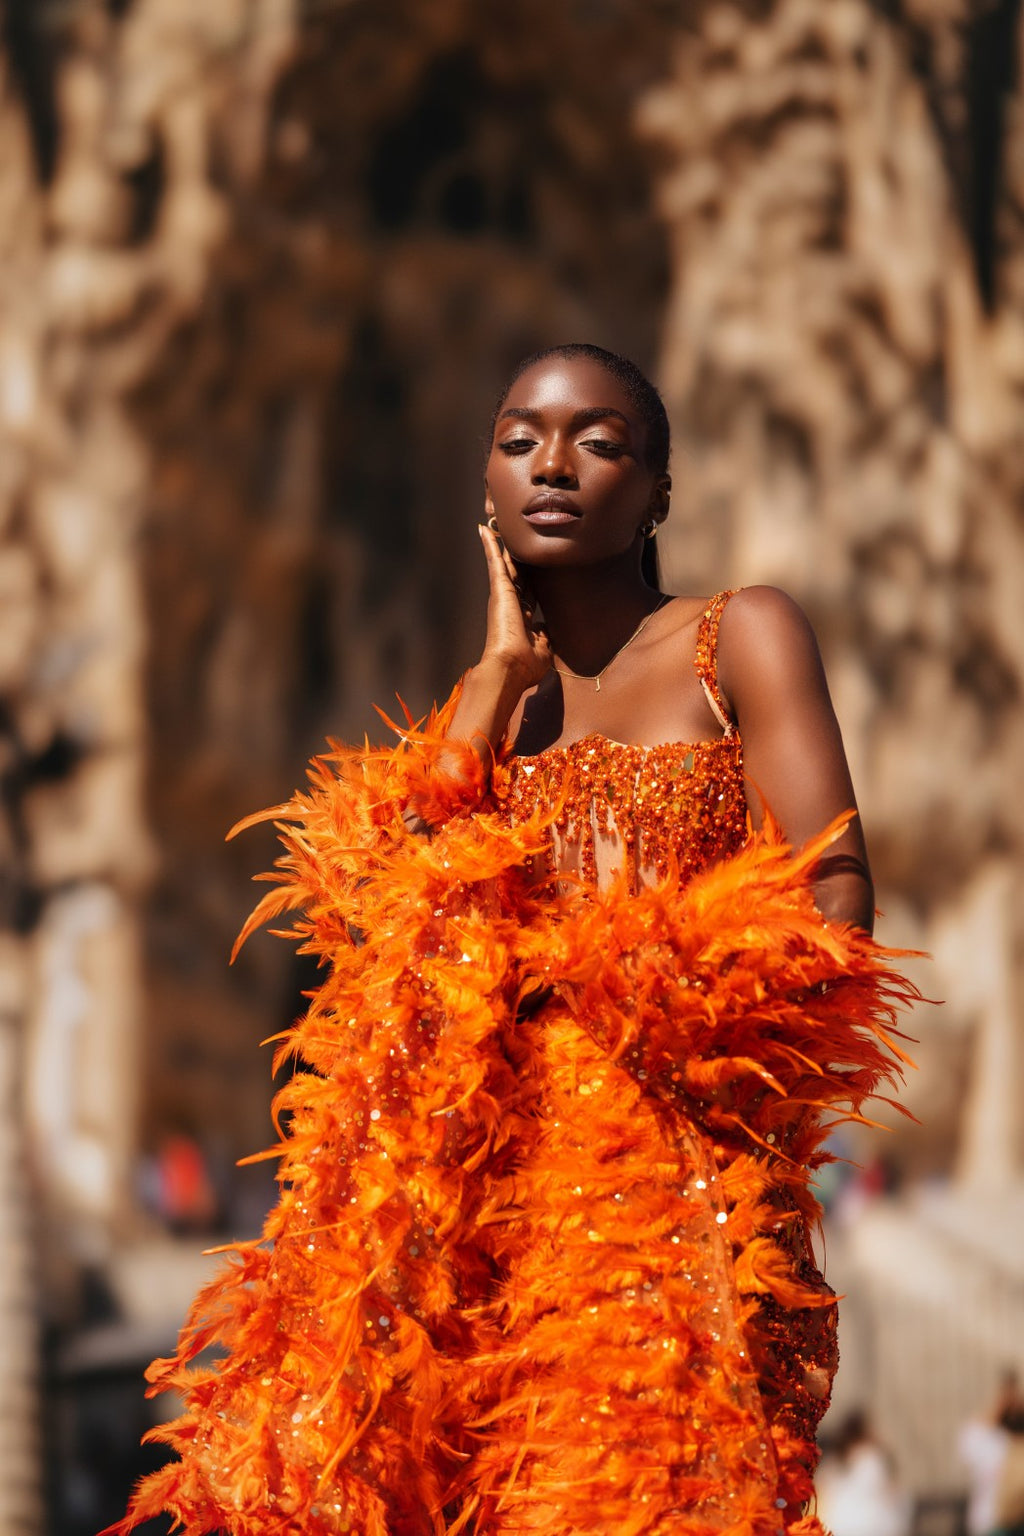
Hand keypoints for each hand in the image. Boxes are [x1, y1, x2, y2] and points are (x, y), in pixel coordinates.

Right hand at [478, 523, 551, 688]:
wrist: (511, 668)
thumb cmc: (526, 664)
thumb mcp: (543, 648)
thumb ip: (544, 636)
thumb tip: (545, 628)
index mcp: (522, 618)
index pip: (527, 594)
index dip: (530, 581)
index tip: (533, 570)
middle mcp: (511, 605)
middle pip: (515, 575)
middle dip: (515, 559)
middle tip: (514, 539)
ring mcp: (503, 596)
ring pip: (503, 564)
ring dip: (499, 546)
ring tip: (494, 526)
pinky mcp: (499, 589)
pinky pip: (494, 561)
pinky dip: (490, 545)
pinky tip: (484, 529)